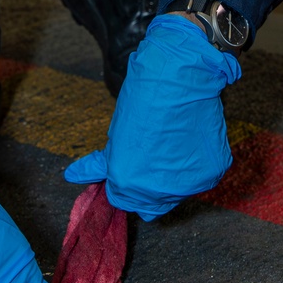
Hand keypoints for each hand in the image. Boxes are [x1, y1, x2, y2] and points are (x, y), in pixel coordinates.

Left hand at [64, 15, 240, 220]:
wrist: (179, 75)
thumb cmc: (143, 100)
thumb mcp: (115, 134)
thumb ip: (98, 164)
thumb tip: (72, 176)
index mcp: (126, 182)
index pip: (123, 200)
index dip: (126, 181)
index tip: (133, 163)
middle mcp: (156, 191)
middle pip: (150, 206)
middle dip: (148, 186)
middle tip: (152, 156)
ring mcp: (186, 185)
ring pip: (175, 195)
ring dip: (172, 178)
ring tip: (171, 145)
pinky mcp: (210, 173)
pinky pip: (198, 179)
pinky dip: (194, 165)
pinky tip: (188, 142)